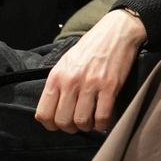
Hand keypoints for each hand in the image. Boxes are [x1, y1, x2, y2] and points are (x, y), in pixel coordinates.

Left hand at [34, 8, 145, 132]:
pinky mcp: (110, 86)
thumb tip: (54, 108)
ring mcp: (91, 84)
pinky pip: (103, 116)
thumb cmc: (91, 48)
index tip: (59, 124)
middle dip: (70, 128)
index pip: (44, 113)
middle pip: (63, 121)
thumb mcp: (66, 62)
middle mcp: (71, 81)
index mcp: (57, 77)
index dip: (51, 125)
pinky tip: (104, 119)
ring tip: (92, 121)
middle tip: (78, 124)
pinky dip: (103, 124)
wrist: (116, 32)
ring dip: (87, 127)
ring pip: (82, 122)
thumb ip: (58, 84)